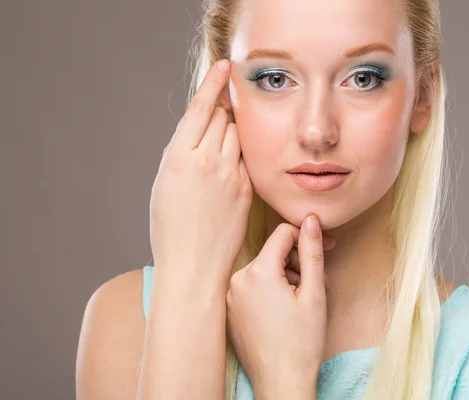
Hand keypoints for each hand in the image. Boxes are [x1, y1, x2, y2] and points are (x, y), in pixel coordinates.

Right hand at [149, 59, 252, 286]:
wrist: (193, 266)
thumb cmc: (170, 228)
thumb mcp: (164, 184)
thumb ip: (181, 152)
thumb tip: (199, 129)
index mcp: (178, 158)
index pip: (201, 108)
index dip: (213, 83)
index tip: (224, 66)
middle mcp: (206, 162)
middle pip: (222, 117)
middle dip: (219, 115)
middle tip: (214, 125)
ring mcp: (231, 175)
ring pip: (238, 135)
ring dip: (231, 134)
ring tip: (219, 154)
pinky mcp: (247, 188)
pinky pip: (246, 159)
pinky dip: (239, 157)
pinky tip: (229, 172)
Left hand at [226, 215, 328, 398]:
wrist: (281, 383)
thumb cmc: (301, 343)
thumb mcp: (314, 293)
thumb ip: (311, 252)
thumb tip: (311, 220)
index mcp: (258, 272)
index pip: (283, 233)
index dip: (307, 237)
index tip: (325, 247)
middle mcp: (238, 280)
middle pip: (273, 253)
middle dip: (299, 261)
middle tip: (321, 282)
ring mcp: (231, 297)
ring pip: (264, 270)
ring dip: (287, 277)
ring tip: (306, 299)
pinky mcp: (230, 311)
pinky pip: (253, 287)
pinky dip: (272, 290)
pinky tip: (287, 309)